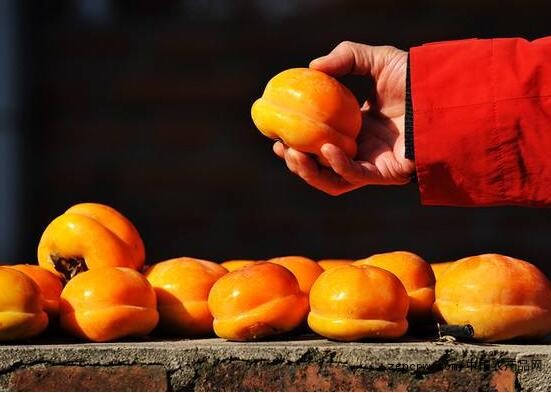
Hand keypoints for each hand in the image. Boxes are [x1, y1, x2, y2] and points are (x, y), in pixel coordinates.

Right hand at [273, 41, 414, 195]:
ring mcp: (374, 164)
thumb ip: (345, 58)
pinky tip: (325, 150)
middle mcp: (362, 151)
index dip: (297, 142)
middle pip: (321, 167)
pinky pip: (356, 176)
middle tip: (281, 148)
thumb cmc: (415, 76)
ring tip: (292, 154)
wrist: (446, 92)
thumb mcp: (375, 60)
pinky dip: (338, 166)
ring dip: (309, 172)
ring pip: (333, 180)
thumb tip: (312, 66)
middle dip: (297, 163)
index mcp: (356, 130)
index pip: (319, 143)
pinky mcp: (387, 174)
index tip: (277, 133)